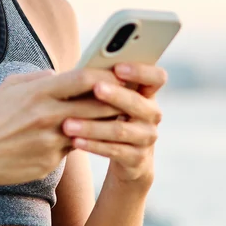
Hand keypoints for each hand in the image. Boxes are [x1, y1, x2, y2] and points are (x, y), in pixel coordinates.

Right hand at [0, 68, 127, 188]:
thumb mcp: (11, 87)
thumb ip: (39, 78)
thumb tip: (62, 73)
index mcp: (39, 91)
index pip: (85, 78)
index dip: (107, 75)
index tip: (118, 74)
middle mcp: (48, 114)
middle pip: (98, 104)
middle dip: (117, 100)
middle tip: (130, 97)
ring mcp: (50, 139)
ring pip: (92, 128)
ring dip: (108, 123)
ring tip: (119, 117)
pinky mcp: (51, 160)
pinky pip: (75, 147)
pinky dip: (85, 141)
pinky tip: (93, 138)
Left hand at [60, 62, 165, 186]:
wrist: (126, 157)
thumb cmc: (111, 115)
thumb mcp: (112, 99)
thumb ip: (104, 83)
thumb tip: (80, 69)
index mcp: (147, 93)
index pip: (156, 77)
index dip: (141, 71)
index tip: (118, 67)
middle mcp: (152, 114)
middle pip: (138, 102)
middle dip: (116, 95)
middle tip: (95, 88)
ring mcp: (147, 137)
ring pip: (120, 130)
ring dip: (93, 126)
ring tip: (68, 124)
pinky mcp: (137, 158)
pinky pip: (114, 151)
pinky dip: (93, 145)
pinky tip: (75, 141)